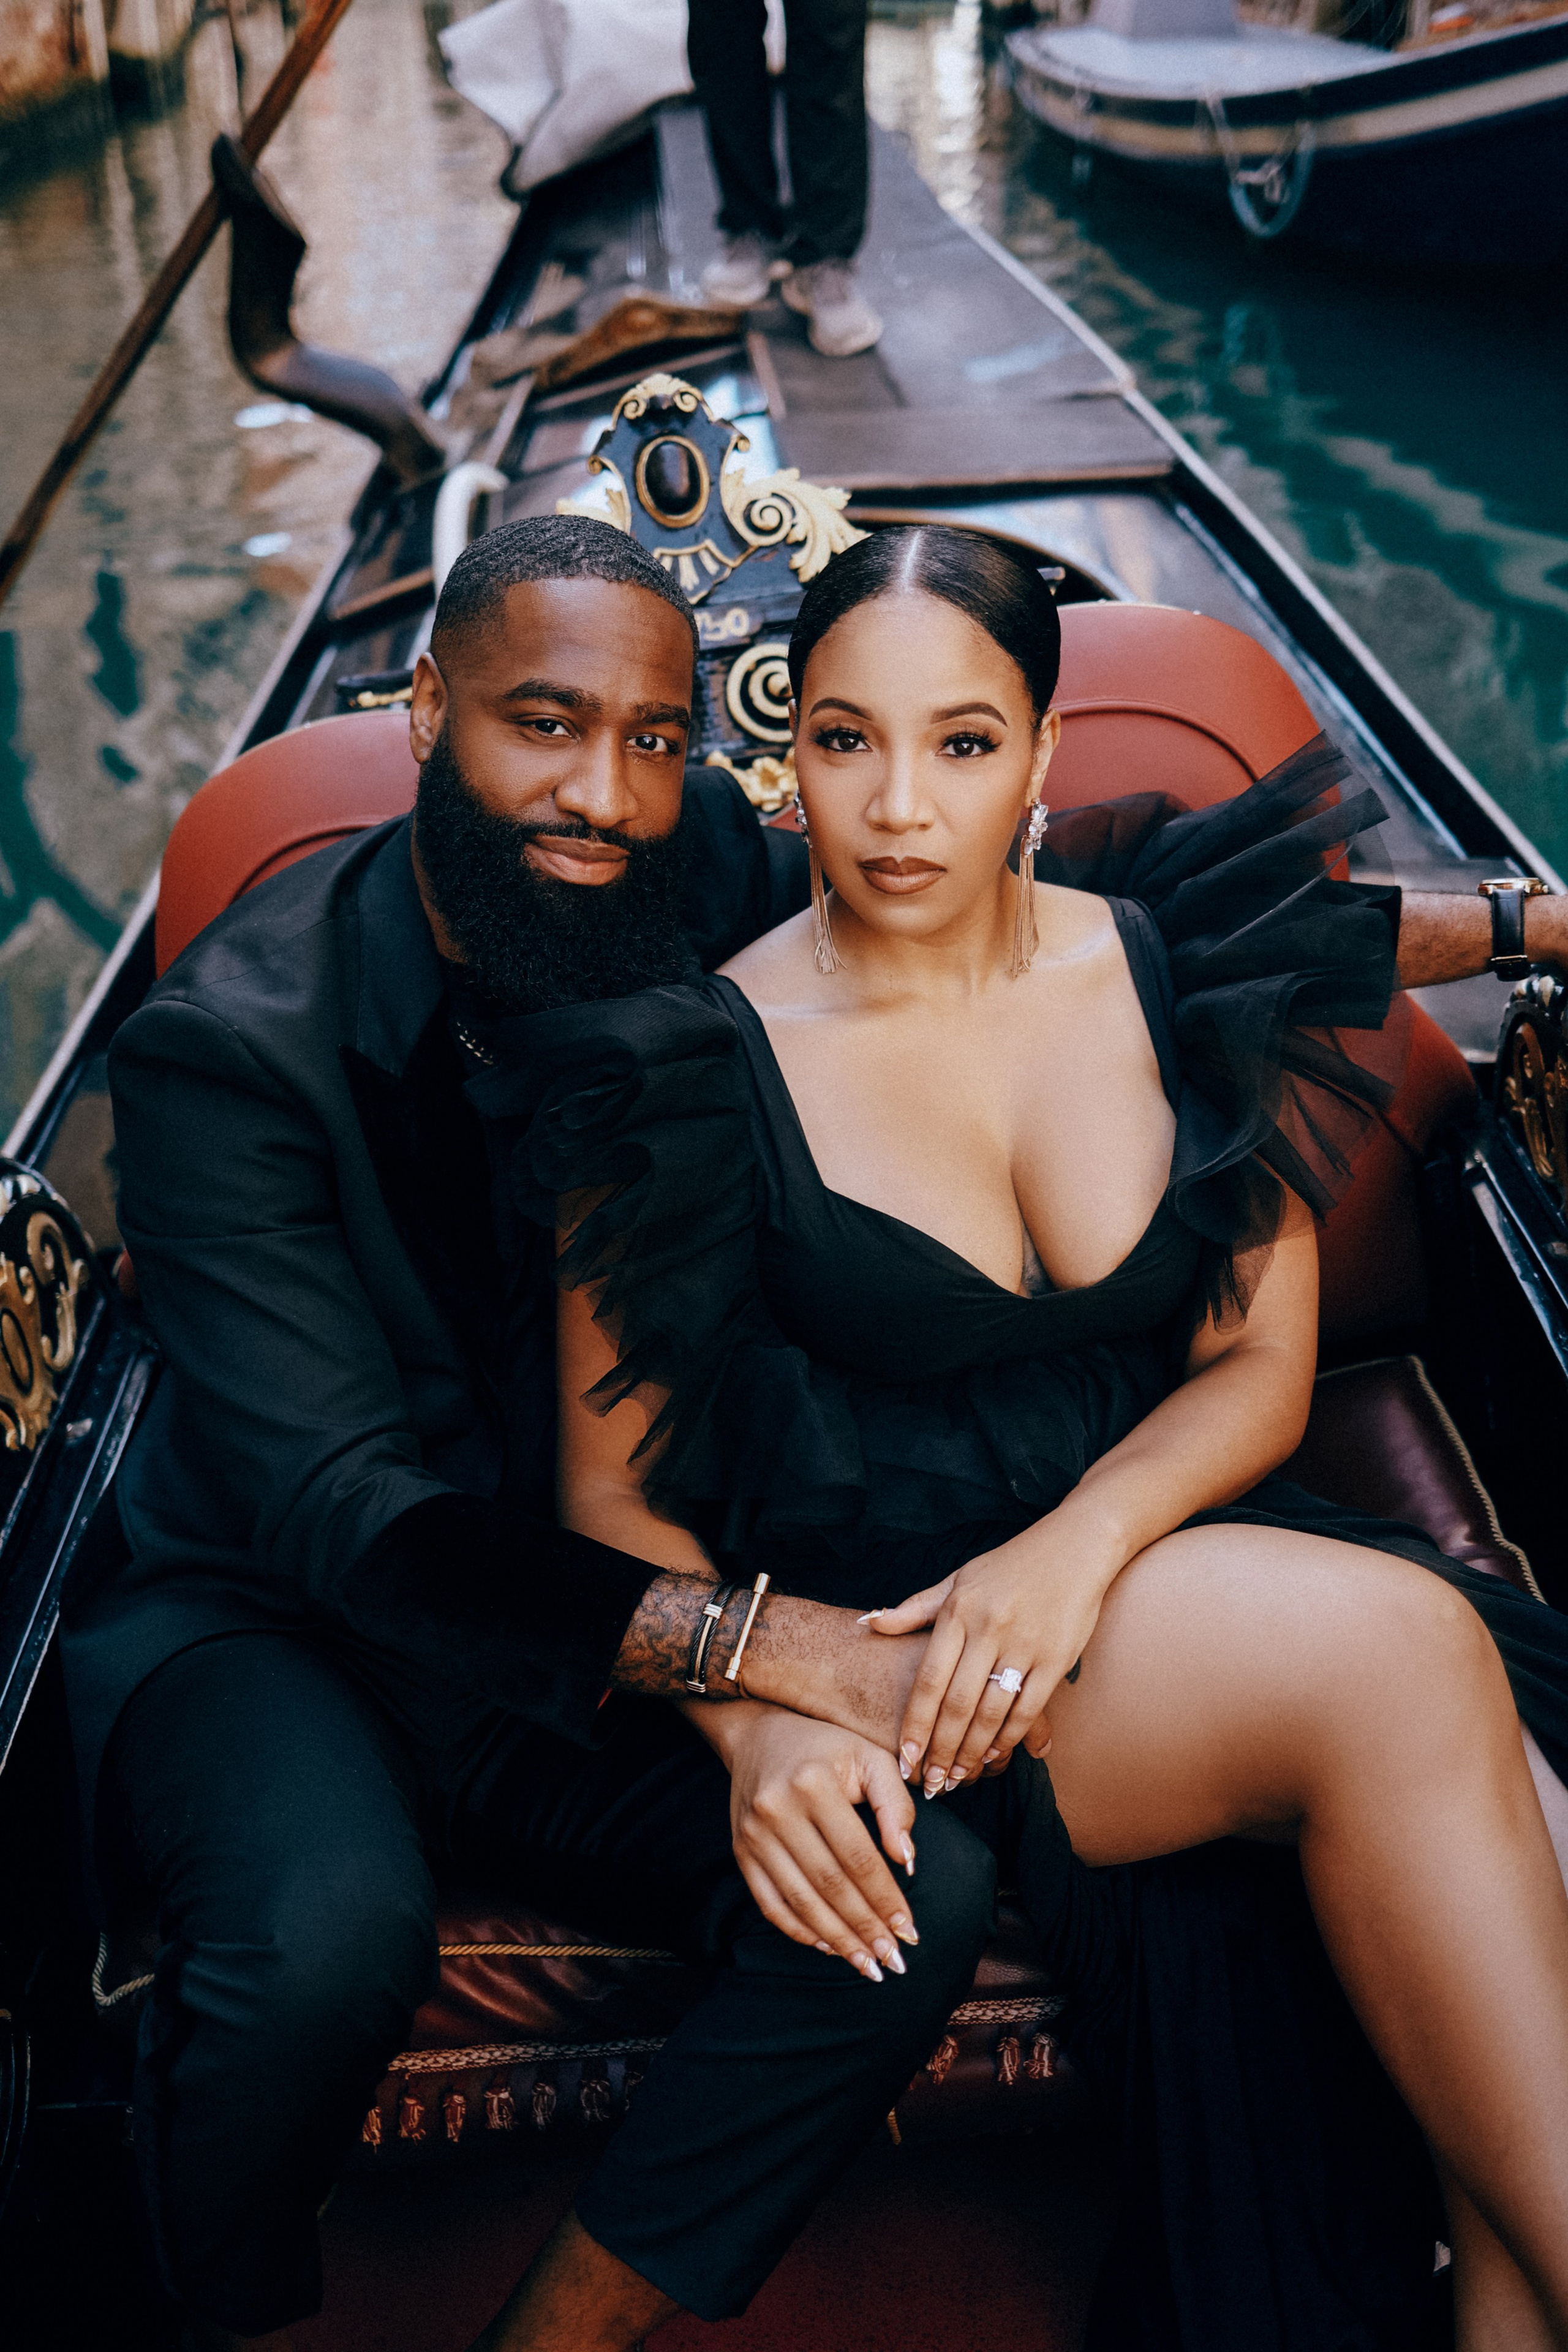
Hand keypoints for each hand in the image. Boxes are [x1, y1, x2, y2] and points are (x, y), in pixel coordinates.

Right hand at [710, 1705, 920, 1980]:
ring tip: (866, 1964)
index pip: (858, 1856)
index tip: (910, 1930)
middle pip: (830, 1884)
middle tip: (893, 1961)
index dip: (885, 1897)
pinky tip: (827, 1945)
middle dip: (865, 1928)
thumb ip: (895, 1805)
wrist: (759, 1734)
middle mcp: (778, 1809)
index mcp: (814, 1783)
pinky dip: (798, 1930)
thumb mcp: (870, 1757)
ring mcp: (754, 1833)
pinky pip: (769, 1902)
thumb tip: (908, 1862)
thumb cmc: (828, 1747)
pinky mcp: (740, 1850)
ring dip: (836, 1938)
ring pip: (800, 1900)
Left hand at [869, 1513, 1116, 1797]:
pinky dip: (1009, 1736)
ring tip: (957, 1776)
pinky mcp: (1057, 1658)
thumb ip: (916, 1608)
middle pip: (957, 1704)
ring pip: (991, 1712)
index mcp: (959, 1611)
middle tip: (929, 1782)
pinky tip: (995, 1755)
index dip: (914, 1723)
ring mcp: (1024, 1644)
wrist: (1076, 1546)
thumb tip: (869, 1623)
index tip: (903, 1757)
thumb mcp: (959, 1579)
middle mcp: (988, 1629)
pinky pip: (1028, 1708)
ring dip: (971, 1751)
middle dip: (939, 1749)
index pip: (929, 1679)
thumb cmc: (1011, 1565)